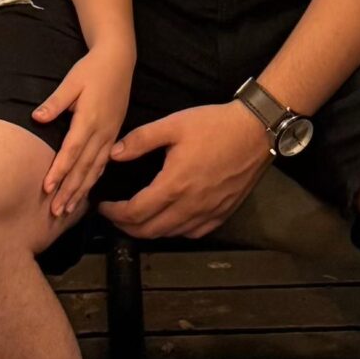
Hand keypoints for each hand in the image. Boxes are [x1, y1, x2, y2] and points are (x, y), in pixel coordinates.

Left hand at [34, 42, 134, 221]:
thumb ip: (56, 102)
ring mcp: (110, 135)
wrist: (119, 61)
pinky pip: (103, 163)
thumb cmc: (92, 69)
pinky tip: (85, 192)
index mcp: (90, 118)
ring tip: (67, 209)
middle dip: (69, 190)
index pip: (72, 150)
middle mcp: (102, 131)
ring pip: (94, 169)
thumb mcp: (72, 81)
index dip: (59, 171)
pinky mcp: (114, 135)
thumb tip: (36, 118)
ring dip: (80, 190)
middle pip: (84, 167)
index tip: (47, 188)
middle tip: (56, 212)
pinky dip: (93, 179)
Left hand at [98, 99, 270, 240]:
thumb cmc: (215, 125)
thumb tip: (114, 154)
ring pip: (170, 234)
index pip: (134, 213)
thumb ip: (140, 140)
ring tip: (137, 218)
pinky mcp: (223, 214)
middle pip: (149, 231)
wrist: (256, 130)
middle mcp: (190, 205)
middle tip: (115, 216)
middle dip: (126, 227)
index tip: (103, 206)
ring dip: (149, 231)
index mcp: (173, 185)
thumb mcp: (173, 124)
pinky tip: (170, 221)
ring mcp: (208, 213)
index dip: (113, 214)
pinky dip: (175, 231)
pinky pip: (193, 233)